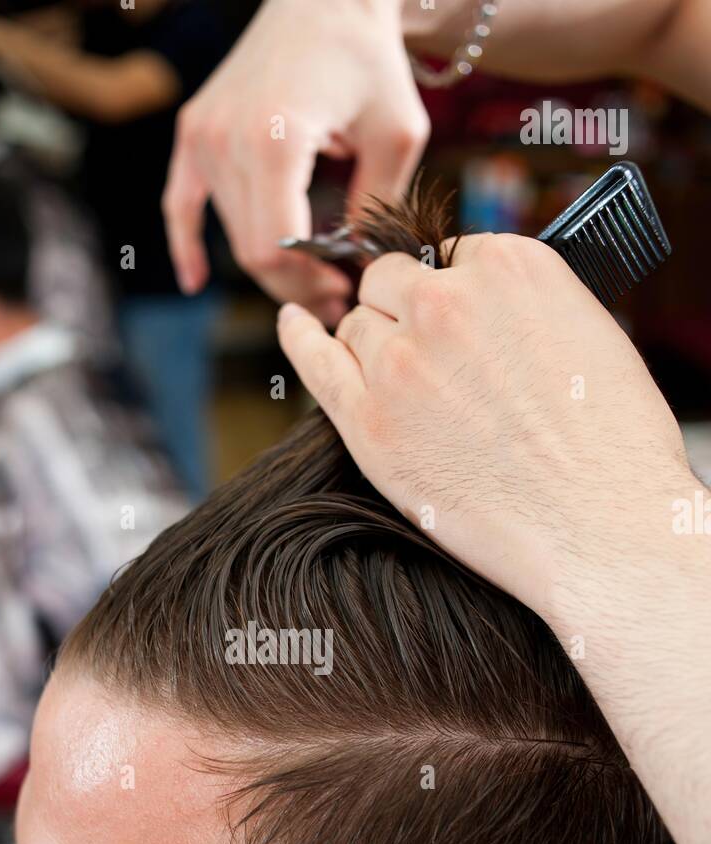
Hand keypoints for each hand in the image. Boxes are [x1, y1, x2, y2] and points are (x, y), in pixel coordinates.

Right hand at [163, 0, 426, 321]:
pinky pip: (179, 204)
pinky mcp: (194, 130)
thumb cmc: (369, 60)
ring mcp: (204, 134)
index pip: (276, 249)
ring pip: (231, 233)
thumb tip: (359, 268)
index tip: (341, 291)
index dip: (307, 284)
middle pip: (251, 251)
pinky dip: (185, 245)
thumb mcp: (398, 137)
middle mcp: (227, 139)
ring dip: (268, 263)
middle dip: (292, 284)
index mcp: (276, 140)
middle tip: (332, 295)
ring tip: (313, 273)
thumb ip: (376, 208)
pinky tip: (194, 281)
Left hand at [277, 232, 688, 621]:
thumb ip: (522, 305)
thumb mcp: (587, 334)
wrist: (597, 528)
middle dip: (406, 313)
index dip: (451, 294)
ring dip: (374, 347)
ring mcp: (400, 361)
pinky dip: (299, 336)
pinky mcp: (369, 423)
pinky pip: (314, 360)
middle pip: (390, 284)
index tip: (459, 324)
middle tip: (433, 362)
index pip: (448, 256)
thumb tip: (481, 303)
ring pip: (358, 327)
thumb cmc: (609, 445)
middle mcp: (445, 301)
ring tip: (412, 392)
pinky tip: (294, 322)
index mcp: (509, 267)